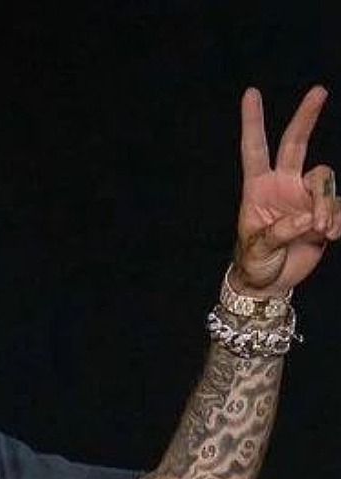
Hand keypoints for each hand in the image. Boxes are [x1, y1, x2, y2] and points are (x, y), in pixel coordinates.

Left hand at [233, 86, 339, 295]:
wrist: (270, 283)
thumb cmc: (255, 263)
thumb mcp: (259, 249)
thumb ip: (281, 231)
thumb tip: (308, 217)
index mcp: (257, 188)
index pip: (255, 149)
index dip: (253, 122)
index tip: (251, 93)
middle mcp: (282, 185)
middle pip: (295, 143)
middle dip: (306, 117)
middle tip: (318, 90)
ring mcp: (304, 196)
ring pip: (324, 179)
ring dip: (326, 204)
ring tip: (321, 231)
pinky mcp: (323, 212)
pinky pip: (337, 205)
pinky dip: (337, 220)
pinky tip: (331, 236)